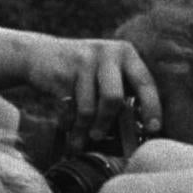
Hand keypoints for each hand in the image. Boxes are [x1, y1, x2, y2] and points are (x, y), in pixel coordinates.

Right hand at [18, 35, 163, 149]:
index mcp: (126, 54)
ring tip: (80, 140)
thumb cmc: (82, 74)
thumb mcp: (106, 74)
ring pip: (90, 107)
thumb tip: (137, 131)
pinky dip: (69, 122)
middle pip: (114, 98)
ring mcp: (85, 59)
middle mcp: (108, 52)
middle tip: (100, 137)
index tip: (153, 129)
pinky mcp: (64, 70)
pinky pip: (70, 107)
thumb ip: (122, 93)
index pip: (145, 83)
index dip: (151, 107)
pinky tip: (66, 126)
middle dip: (107, 122)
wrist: (39, 54)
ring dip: (84, 128)